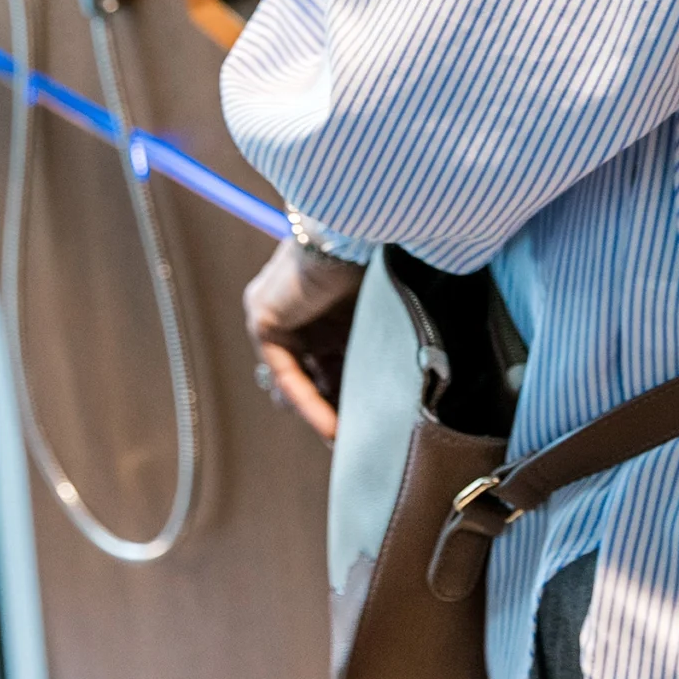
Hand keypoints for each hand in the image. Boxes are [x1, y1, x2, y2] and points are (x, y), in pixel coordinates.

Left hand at [244, 237, 363, 443]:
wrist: (359, 233)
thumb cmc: (382, 263)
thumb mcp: (382, 318)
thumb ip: (382, 349)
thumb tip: (414, 395)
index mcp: (334, 306)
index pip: (338, 362)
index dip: (354, 397)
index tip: (375, 430)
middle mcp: (305, 310)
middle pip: (317, 375)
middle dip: (339, 410)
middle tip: (362, 445)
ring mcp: (281, 314)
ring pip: (300, 380)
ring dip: (324, 413)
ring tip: (350, 443)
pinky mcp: (264, 318)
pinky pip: (285, 374)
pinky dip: (309, 403)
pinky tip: (334, 428)